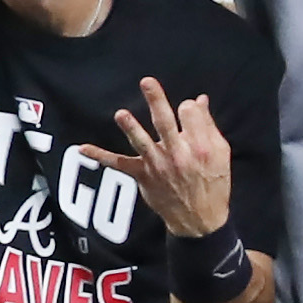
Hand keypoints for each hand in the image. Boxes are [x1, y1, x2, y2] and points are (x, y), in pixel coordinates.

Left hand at [100, 74, 233, 239]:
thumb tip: (199, 100)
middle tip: (146, 82)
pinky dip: (101, 156)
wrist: (200, 220)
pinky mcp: (142, 175)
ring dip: (130, 128)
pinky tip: (82, 148)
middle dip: (156, 101)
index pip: (189, 113)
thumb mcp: (220, 154)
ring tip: (121, 114)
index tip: (186, 110)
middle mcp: (178, 154)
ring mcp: (158, 165)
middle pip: (166, 123)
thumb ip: (208, 126)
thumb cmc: (212, 183)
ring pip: (142, 142)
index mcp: (201, 146)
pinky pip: (119, 164)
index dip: (187, 107)